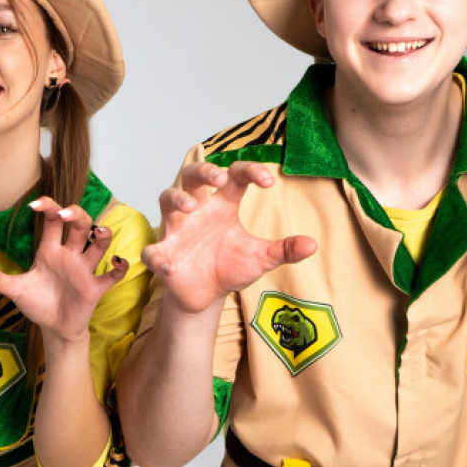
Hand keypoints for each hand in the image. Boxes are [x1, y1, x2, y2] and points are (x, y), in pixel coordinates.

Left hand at [0, 199, 127, 342]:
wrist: (53, 329)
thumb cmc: (38, 304)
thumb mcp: (15, 290)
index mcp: (50, 251)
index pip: (53, 220)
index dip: (48, 207)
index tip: (36, 205)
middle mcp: (70, 255)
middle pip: (80, 225)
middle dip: (77, 214)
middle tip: (66, 216)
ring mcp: (84, 270)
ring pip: (100, 244)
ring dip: (104, 236)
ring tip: (100, 233)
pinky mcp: (96, 287)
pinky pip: (114, 275)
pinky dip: (120, 268)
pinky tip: (117, 263)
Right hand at [142, 160, 315, 312]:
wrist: (207, 295)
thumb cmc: (229, 267)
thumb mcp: (260, 257)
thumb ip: (284, 250)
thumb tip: (313, 245)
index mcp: (222, 205)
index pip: (235, 177)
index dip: (250, 171)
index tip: (268, 181)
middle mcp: (198, 210)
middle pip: (193, 176)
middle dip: (204, 170)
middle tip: (218, 177)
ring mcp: (178, 229)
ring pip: (167, 199)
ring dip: (177, 198)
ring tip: (191, 206)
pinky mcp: (163, 253)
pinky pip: (153, 250)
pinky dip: (156, 254)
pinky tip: (168, 263)